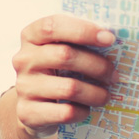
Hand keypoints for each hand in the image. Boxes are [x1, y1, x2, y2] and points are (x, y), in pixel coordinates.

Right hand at [11, 14, 117, 135]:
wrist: (33, 109)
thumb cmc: (55, 73)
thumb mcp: (60, 51)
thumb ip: (78, 43)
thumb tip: (110, 41)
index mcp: (31, 37)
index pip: (53, 26)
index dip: (83, 30)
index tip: (109, 38)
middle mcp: (23, 59)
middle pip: (65, 56)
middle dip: (97, 65)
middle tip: (114, 76)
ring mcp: (24, 87)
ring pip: (69, 87)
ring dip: (95, 93)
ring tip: (105, 96)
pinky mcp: (28, 113)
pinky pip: (65, 112)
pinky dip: (82, 111)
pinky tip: (86, 110)